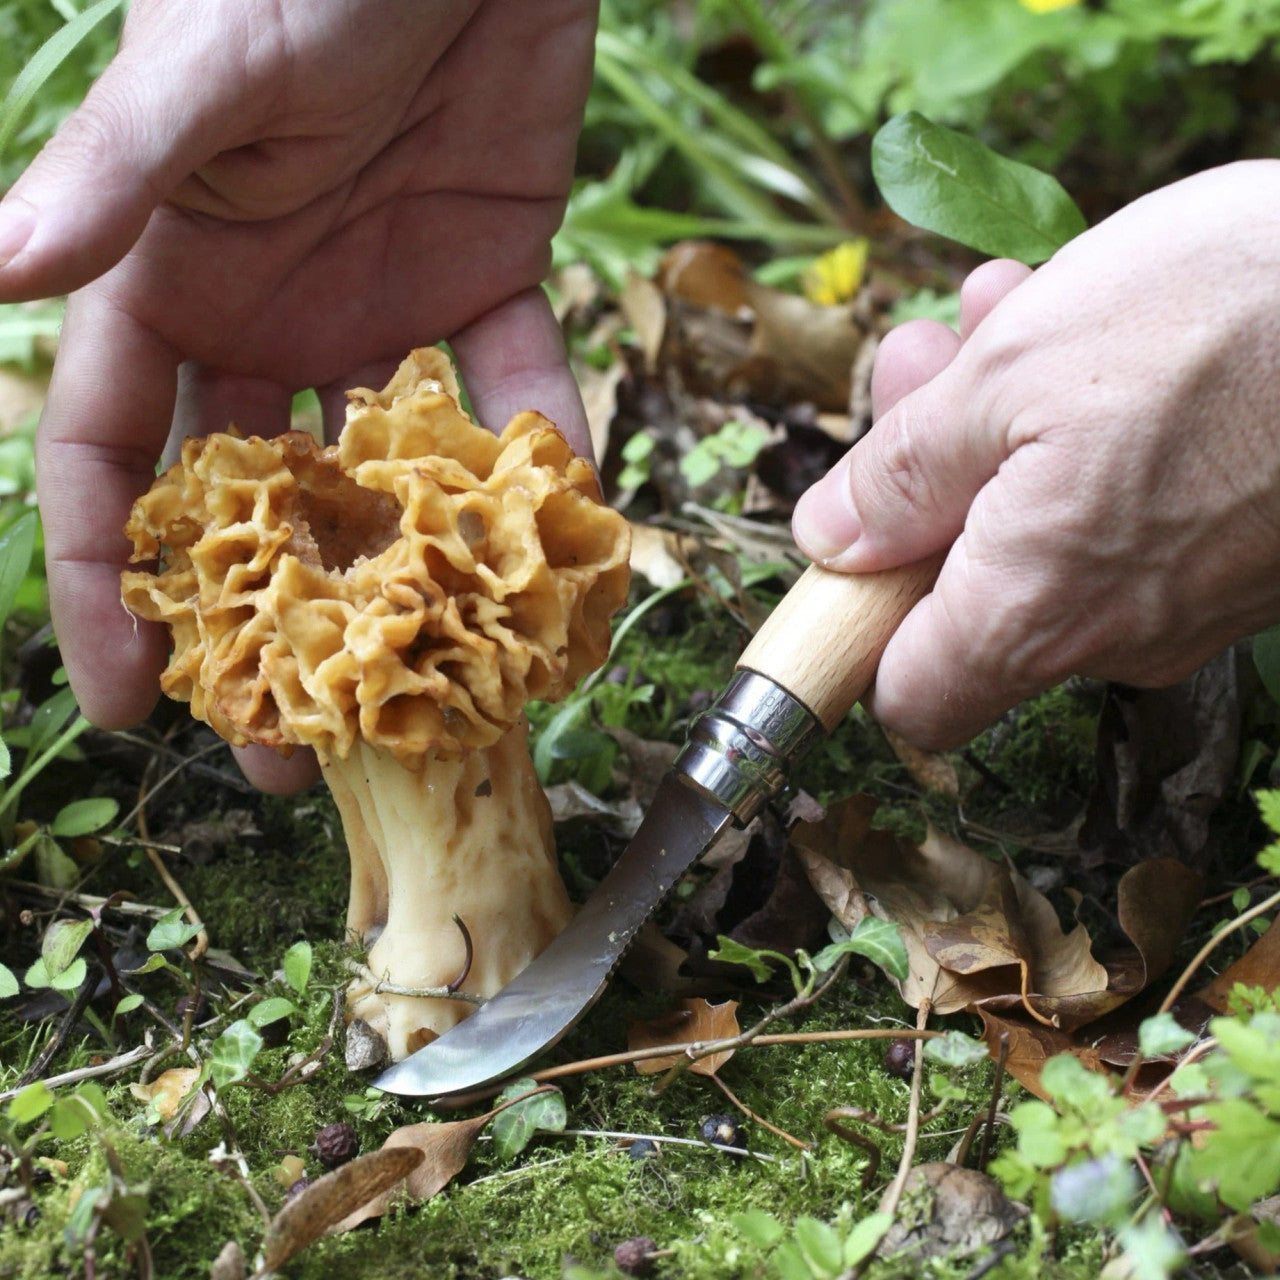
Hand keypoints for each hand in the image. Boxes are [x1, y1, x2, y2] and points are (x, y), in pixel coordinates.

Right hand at [0, 0, 596, 788]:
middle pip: (258, 505)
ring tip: (430, 687)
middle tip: (290, 752)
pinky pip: (519, 383)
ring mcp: (385, 305)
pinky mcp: (493, 273)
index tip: (131, 700)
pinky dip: (545, 455)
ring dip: (411, 575)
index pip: (118, 458)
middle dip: (270, 627)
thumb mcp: (205, 77)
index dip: (112, 584)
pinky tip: (568, 543)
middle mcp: (271, 313)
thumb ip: (115, 181)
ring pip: (388, 470)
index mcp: (174, 281)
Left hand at [792, 161, 1279, 747]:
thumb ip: (901, 476)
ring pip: (1038, 538)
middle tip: (921, 366)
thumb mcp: (1011, 371)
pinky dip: (1078, 440)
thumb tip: (830, 541)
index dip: (861, 633)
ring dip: (993, 434)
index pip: (912, 700)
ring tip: (997, 317)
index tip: (851, 549)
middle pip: (964, 597)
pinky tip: (1081, 335)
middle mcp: (1115, 637)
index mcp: (1036, 612)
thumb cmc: (1222, 319)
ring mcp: (1187, 603)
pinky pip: (1121, 517)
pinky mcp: (1240, 557)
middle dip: (921, 482)